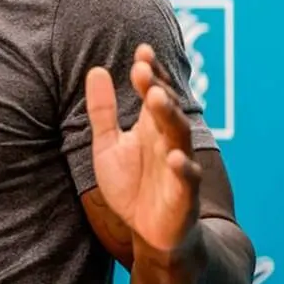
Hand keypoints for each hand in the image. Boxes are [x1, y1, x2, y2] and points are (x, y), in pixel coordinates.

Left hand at [85, 44, 201, 252]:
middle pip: (166, 109)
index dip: (150, 72)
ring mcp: (179, 166)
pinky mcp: (184, 195)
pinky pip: (187, 179)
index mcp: (151, 127)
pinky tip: (175, 157)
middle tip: (141, 68)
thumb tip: (95, 69)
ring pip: (179, 136)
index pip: (154, 92)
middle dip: (156, 87)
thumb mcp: (108, 145)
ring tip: (156, 97)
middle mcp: (168, 141)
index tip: (140, 50)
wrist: (149, 233)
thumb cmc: (132, 185)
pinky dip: (183, 168)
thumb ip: (103, 111)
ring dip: (169, 116)